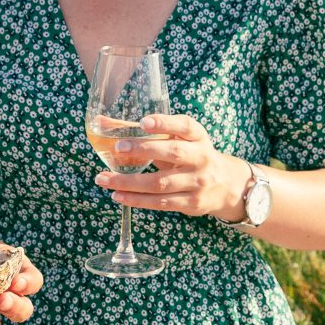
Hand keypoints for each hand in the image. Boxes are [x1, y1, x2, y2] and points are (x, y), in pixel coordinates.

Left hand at [97, 113, 243, 219]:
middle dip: (144, 150)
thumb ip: (142, 131)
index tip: (144, 122)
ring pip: (161, 183)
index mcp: (198, 137)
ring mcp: (197, 182)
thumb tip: (100, 122)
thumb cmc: (191, 156)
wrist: (225, 185)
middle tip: (118, 148)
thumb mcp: (177, 139)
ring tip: (104, 179)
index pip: (184, 126)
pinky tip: (119, 195)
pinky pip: (161, 203)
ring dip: (129, 182)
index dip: (165, 123)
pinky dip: (137, 200)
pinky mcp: (192, 203)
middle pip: (173, 153)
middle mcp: (201, 158)